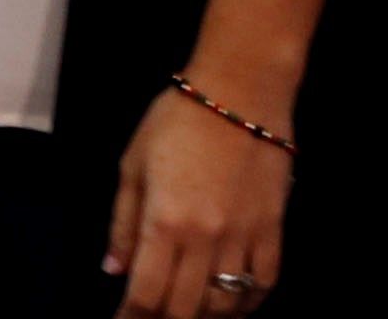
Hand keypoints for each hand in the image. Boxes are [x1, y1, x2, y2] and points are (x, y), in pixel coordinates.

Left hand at [108, 85, 296, 316]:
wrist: (240, 91)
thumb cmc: (177, 120)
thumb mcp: (134, 165)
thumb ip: (123, 223)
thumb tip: (114, 271)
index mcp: (165, 221)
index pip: (146, 293)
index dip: (130, 318)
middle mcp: (205, 238)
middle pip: (184, 309)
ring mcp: (243, 237)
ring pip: (225, 305)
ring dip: (204, 317)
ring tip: (188, 314)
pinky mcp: (273, 230)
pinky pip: (264, 284)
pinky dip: (248, 304)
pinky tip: (233, 307)